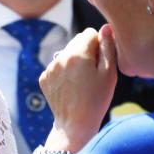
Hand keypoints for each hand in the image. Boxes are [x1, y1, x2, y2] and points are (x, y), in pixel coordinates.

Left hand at [41, 25, 117, 150]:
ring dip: (75, 61)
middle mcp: (60, 57)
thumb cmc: (96, 101)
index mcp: (77, 54)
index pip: (90, 33)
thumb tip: (106, 28)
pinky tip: (71, 87)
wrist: (74, 125)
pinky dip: (65, 72)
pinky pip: (57, 65)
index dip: (99, 45)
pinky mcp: (44, 77)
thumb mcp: (109, 74)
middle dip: (86, 52)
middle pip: (77, 41)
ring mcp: (49, 68)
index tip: (101, 62)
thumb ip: (108, 48)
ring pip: (67, 53)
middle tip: (92, 73)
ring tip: (82, 82)